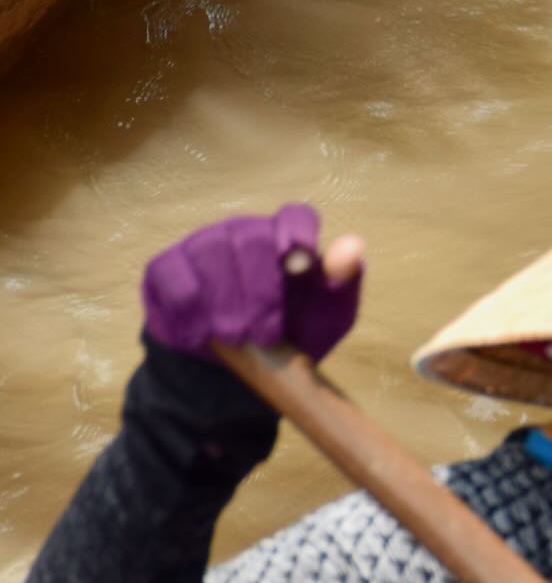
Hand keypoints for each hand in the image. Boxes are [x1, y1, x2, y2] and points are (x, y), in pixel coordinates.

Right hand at [141, 206, 364, 362]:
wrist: (237, 367)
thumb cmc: (293, 330)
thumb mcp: (330, 313)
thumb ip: (344, 280)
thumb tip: (354, 247)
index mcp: (286, 234)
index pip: (296, 215)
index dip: (299, 234)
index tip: (302, 268)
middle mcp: (243, 231)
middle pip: (251, 237)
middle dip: (261, 290)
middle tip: (267, 334)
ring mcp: (200, 245)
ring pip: (209, 253)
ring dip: (224, 302)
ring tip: (236, 338)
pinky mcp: (165, 267)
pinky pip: (171, 275)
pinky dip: (187, 308)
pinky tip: (201, 335)